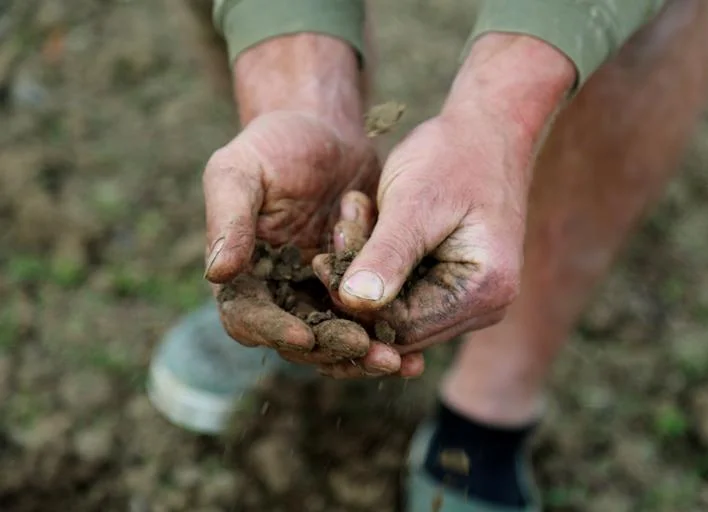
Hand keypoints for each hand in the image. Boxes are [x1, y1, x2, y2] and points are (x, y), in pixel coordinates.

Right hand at [203, 36, 422, 376]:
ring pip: (336, 340)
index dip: (275, 331)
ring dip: (364, 356)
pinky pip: (367, 322)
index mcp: (241, 274)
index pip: (249, 318)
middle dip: (333, 350)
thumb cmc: (275, 145)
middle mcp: (276, 294)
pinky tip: (415, 352)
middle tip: (369, 354)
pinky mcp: (352, 288)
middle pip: (298, 340)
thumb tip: (217, 274)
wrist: (327, 132)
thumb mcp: (241, 171)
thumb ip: (228, 220)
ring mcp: (316, 294)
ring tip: (400, 363)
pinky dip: (386, 336)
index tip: (306, 336)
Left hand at [313, 34, 575, 377]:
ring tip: (355, 213)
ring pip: (396, 308)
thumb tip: (355, 303)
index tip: (324, 259)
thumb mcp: (415, 202)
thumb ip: (388, 254)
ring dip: (365, 267)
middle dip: (358, 284)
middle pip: (398, 326)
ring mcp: (470, 300)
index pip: (402, 327)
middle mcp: (484, 308)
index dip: (355, 304)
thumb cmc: (454, 156)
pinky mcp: (453, 286)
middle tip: (340, 229)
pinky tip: (367, 221)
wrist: (487, 129)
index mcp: (484, 292)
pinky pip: (404, 290)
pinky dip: (378, 261)